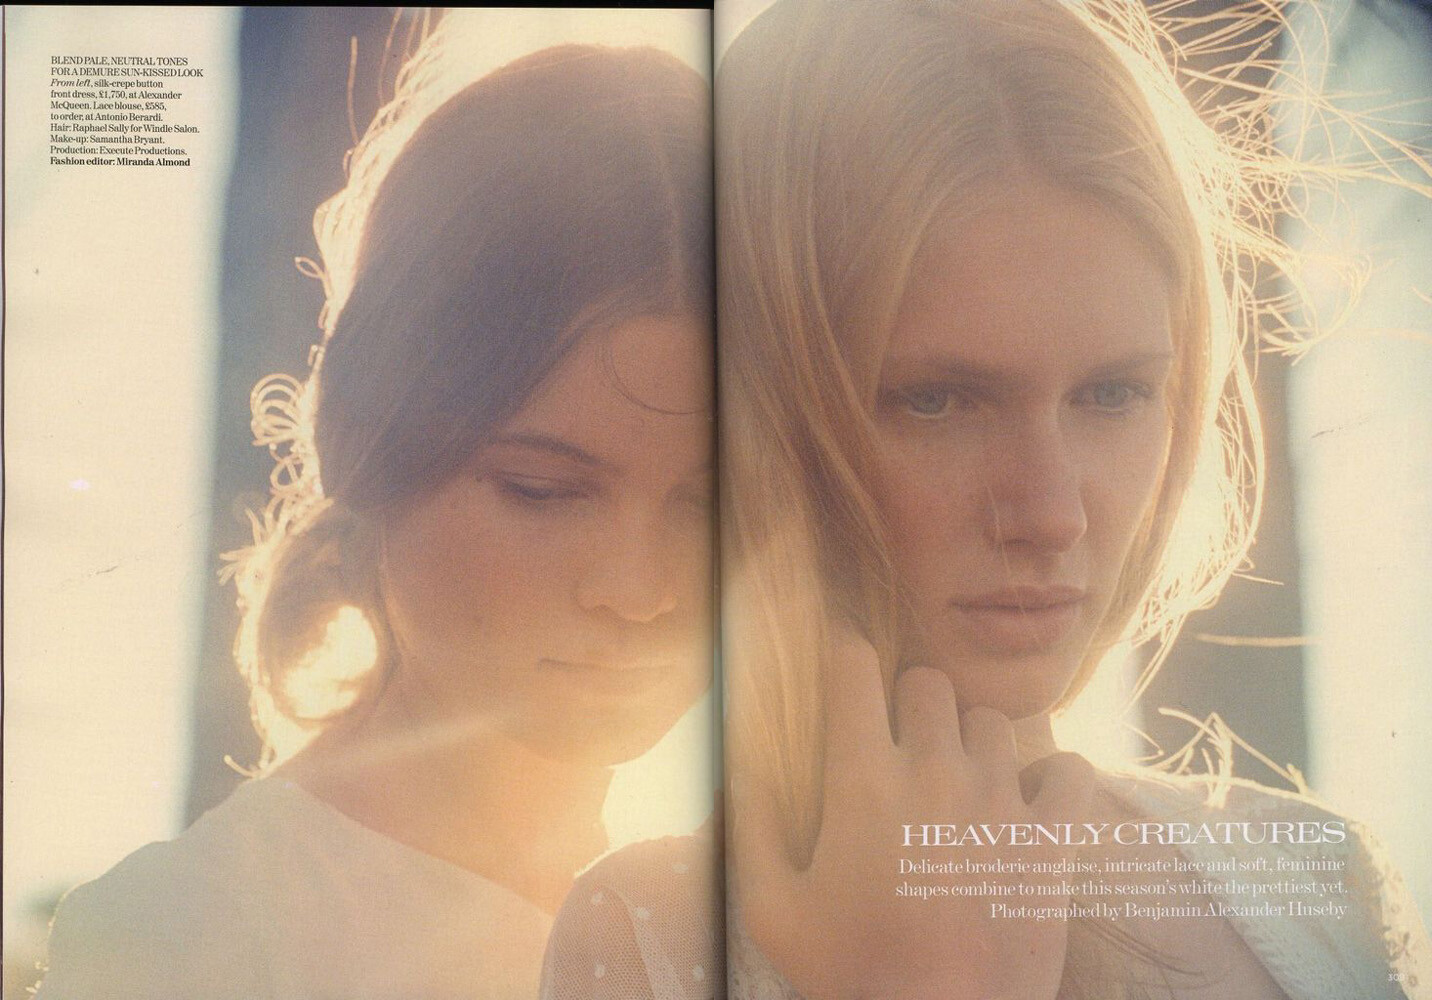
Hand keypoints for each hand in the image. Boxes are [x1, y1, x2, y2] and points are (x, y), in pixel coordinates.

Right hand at [733, 627, 1094, 999]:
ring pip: (993, 721)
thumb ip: (752, 828)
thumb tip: (739, 762)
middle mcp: (933, 771)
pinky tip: (1031, 803)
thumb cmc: (850, 974)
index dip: (845, 651)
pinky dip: (1054, 779)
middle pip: (928, 682)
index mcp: (862, 779)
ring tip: (962, 782)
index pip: (854, 665)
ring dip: (973, 742)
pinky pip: (1070, 770)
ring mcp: (1000, 801)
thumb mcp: (772, 910)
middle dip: (908, 703)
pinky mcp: (1052, 839)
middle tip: (899, 745)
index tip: (844, 662)